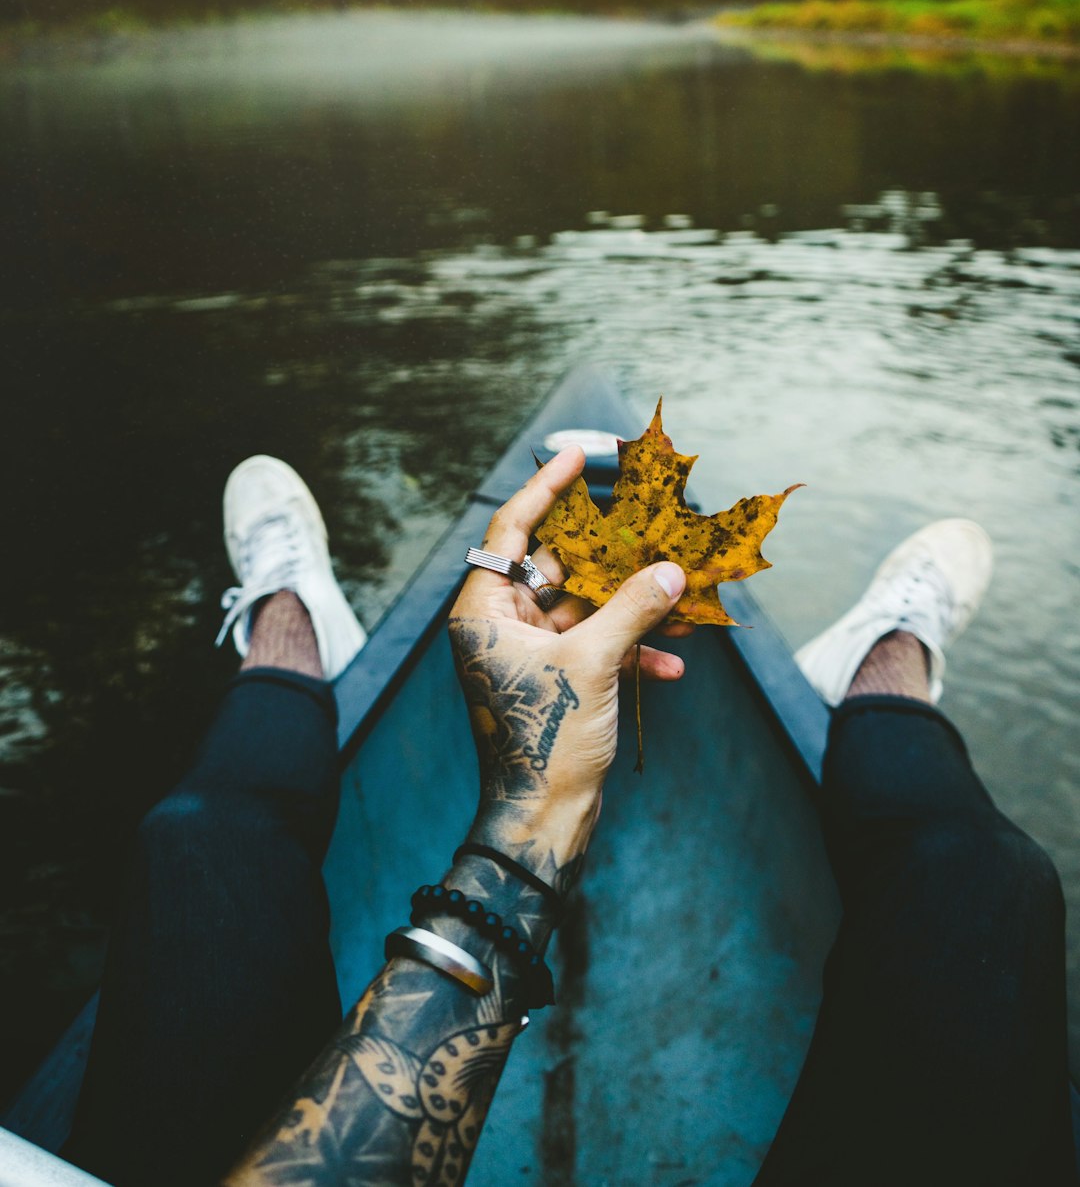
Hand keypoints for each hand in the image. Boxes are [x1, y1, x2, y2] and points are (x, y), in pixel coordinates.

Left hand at [450, 446, 686, 877]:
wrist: (542, 820)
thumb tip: (670, 572)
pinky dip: (630, 647)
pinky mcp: (554, 678)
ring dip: (630, 604)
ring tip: (679, 592)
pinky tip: (674, 658)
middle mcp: (499, 624)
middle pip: (557, 564)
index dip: (546, 487)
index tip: (577, 454)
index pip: (512, 528)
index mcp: (484, 610)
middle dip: (609, 554)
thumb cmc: (545, 742)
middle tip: (650, 524)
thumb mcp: (592, 664)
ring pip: (584, 605)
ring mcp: (526, 652)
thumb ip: (632, 609)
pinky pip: (594, 644)